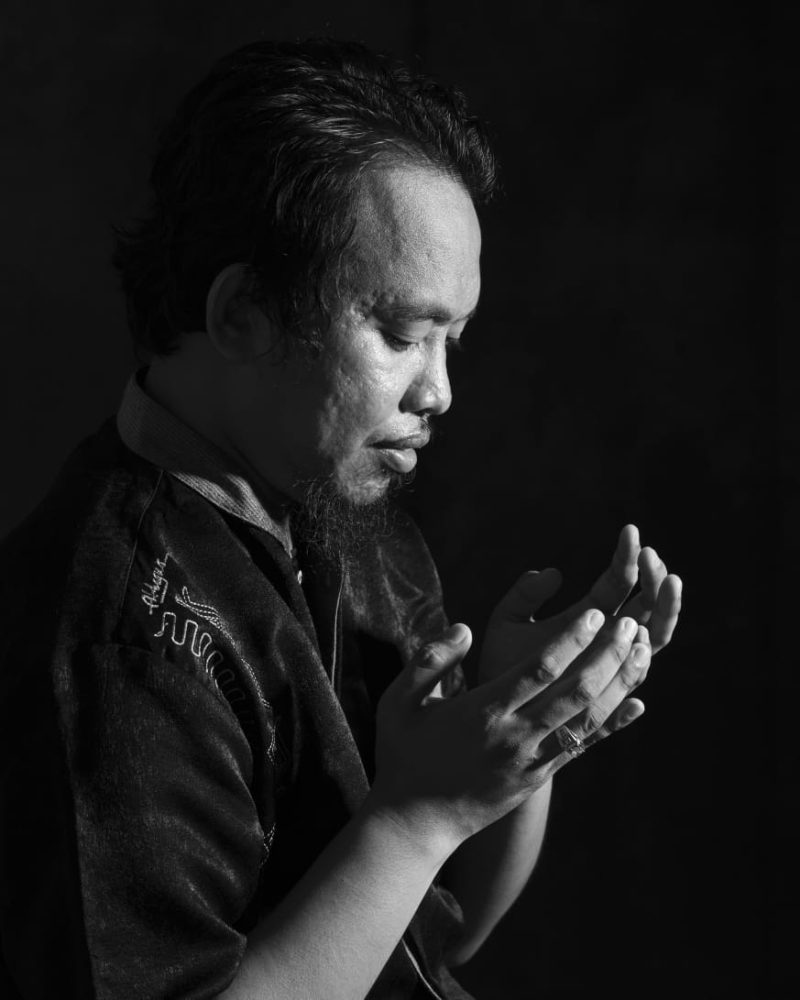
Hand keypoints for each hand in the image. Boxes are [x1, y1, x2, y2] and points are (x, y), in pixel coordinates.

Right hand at [368, 611, 648, 850]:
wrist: (415, 823)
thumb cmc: (404, 753)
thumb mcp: (399, 702)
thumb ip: (430, 660)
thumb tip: (463, 628)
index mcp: (483, 712)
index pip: (539, 669)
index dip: (572, 640)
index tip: (596, 612)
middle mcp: (515, 736)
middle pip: (574, 691)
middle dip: (607, 655)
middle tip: (630, 623)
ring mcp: (532, 760)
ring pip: (587, 717)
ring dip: (618, 683)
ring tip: (640, 651)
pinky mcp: (540, 776)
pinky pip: (584, 746)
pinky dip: (614, 725)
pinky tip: (637, 704)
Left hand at [479, 524, 681, 685]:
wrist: (497, 712)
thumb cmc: (501, 665)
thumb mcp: (506, 621)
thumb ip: (524, 595)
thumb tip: (553, 572)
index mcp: (588, 615)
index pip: (618, 581)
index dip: (627, 557)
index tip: (630, 532)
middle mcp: (608, 639)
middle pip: (647, 605)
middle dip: (653, 577)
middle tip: (650, 555)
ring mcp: (613, 665)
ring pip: (655, 635)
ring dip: (665, 607)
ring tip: (668, 580)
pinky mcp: (611, 691)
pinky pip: (638, 673)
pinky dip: (648, 652)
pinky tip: (645, 633)